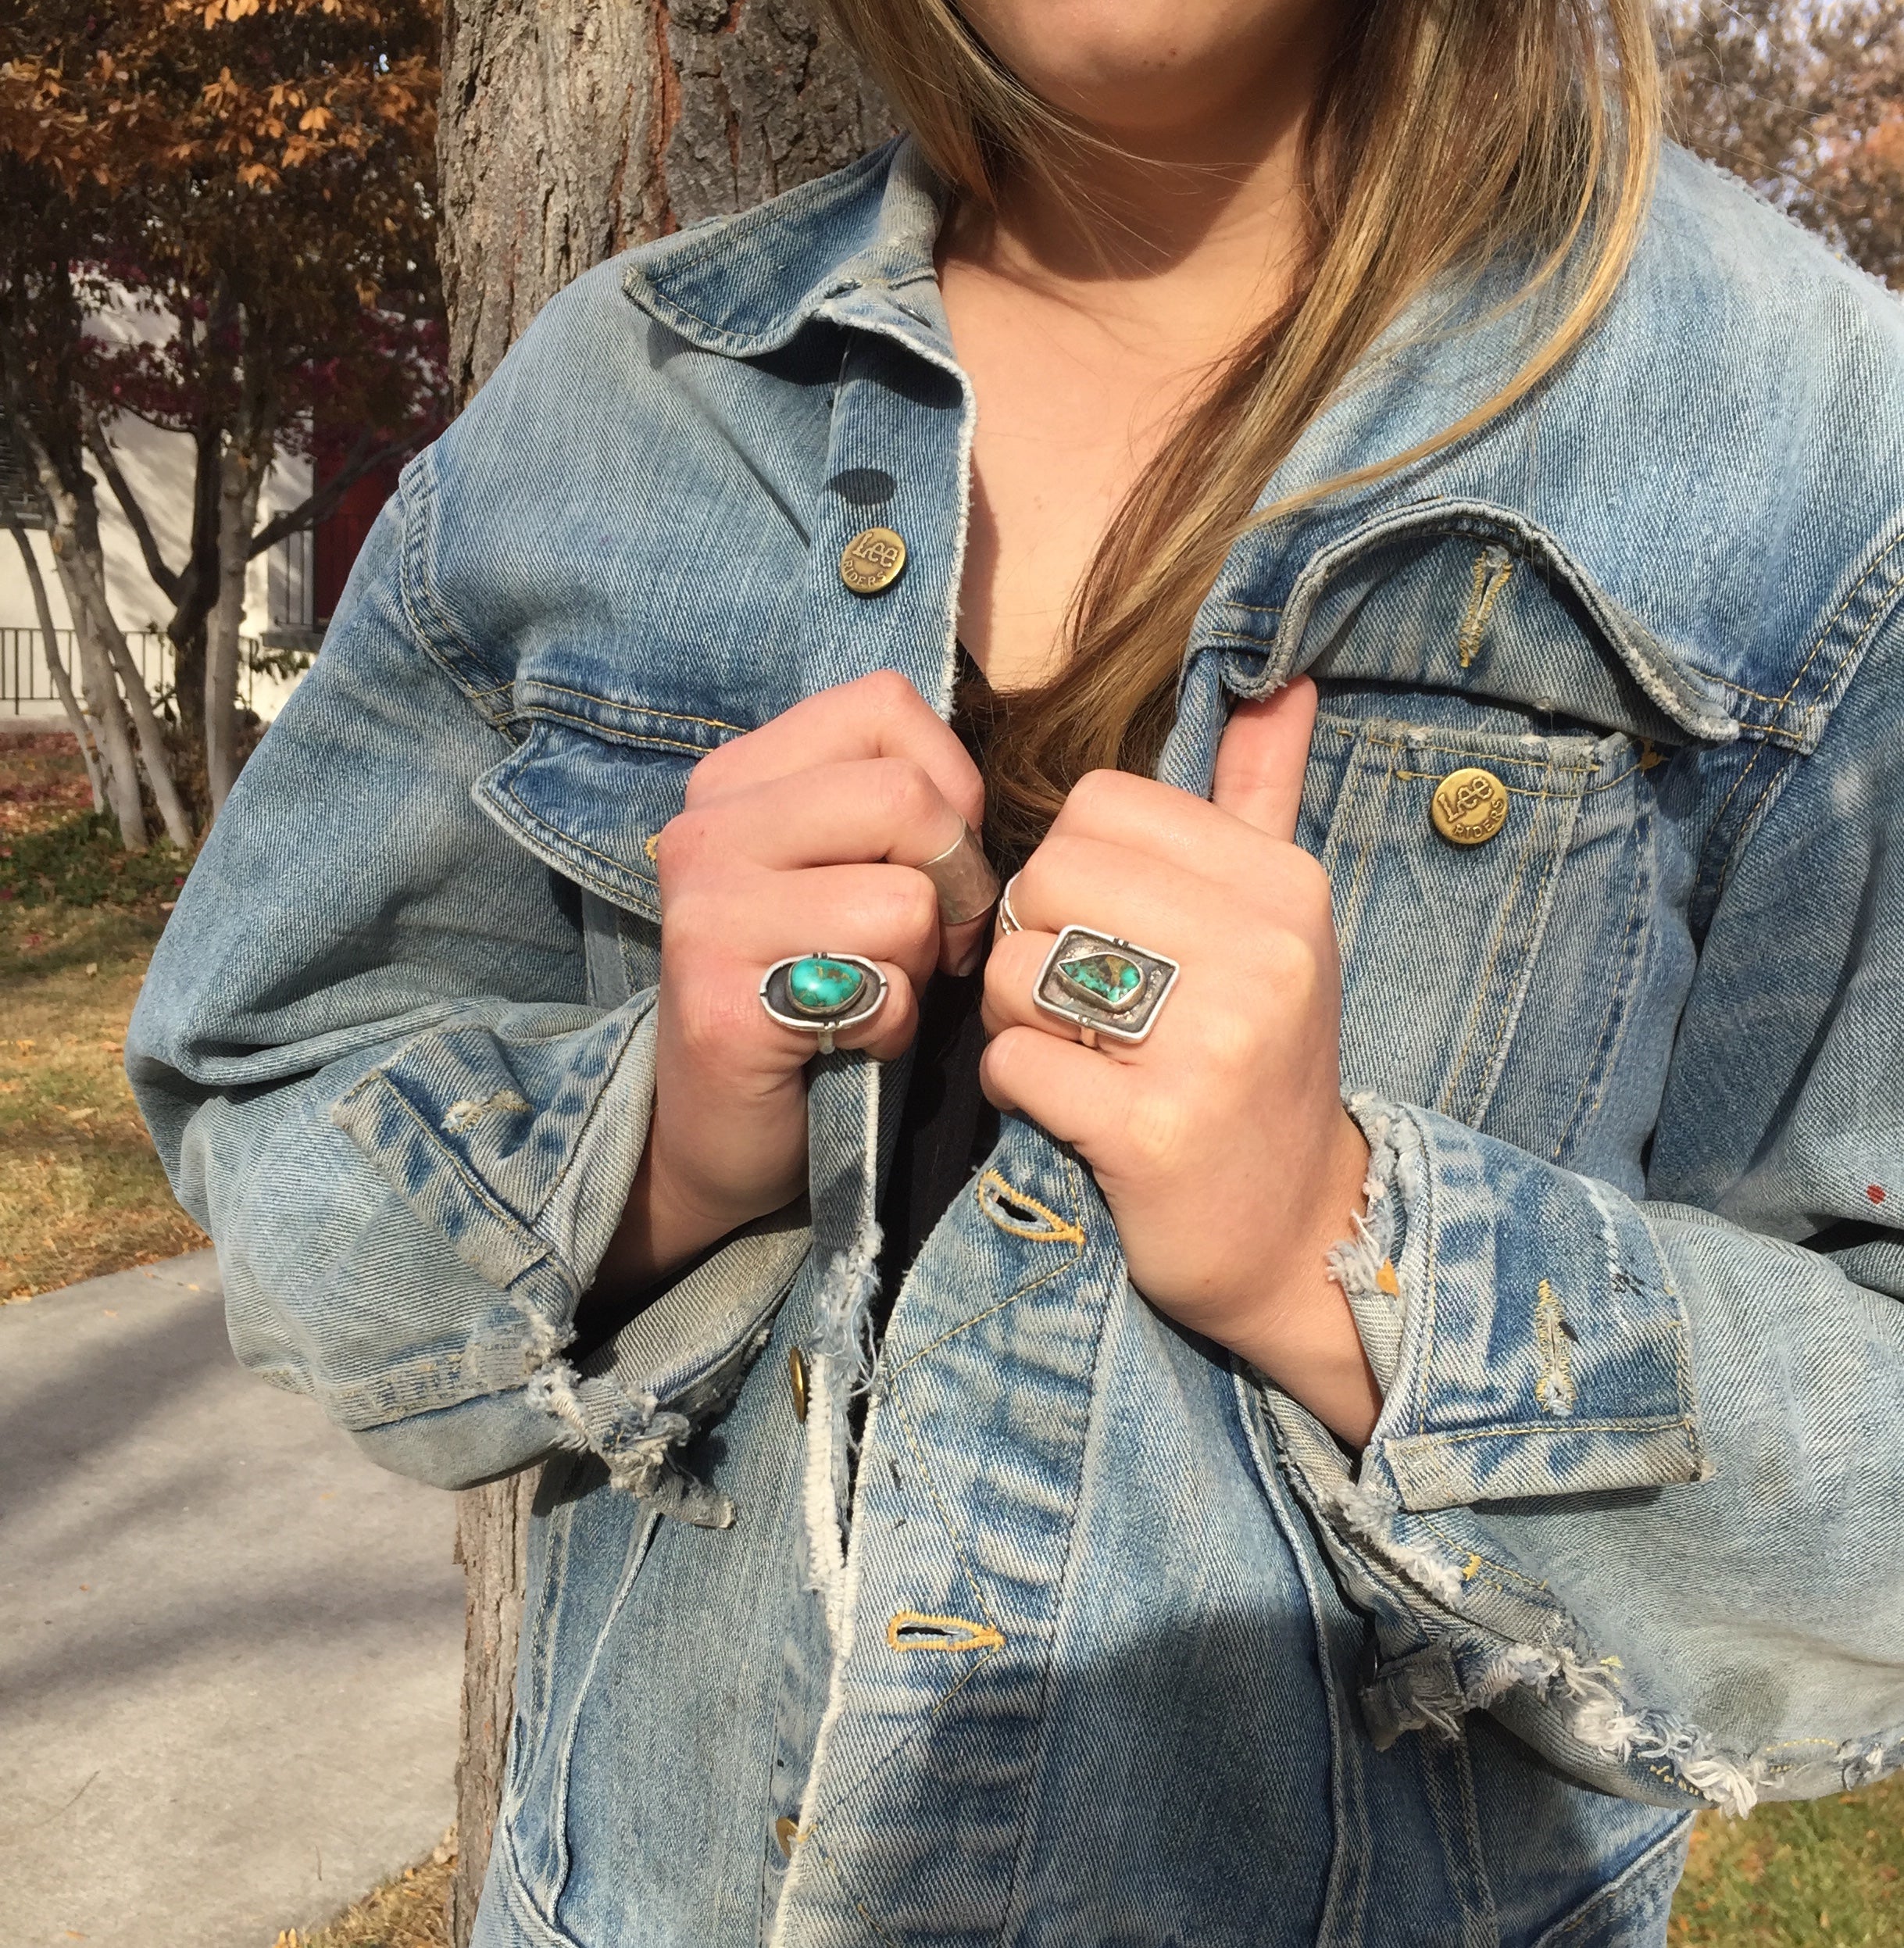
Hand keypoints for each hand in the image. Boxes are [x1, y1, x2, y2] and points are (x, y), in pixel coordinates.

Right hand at [598, 673, 990, 1291]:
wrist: (721, 1133)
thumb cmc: (817, 993)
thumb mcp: (851, 871)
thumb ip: (895, 806)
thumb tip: (979, 790)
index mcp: (737, 779)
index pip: (887, 707)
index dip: (952, 787)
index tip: (935, 864)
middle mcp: (705, 829)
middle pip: (906, 798)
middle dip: (956, 882)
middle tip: (930, 945)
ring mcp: (705, 912)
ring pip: (906, 896)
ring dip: (921, 964)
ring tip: (878, 993)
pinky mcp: (724, 1001)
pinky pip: (880, 986)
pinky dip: (894, 1025)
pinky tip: (847, 1041)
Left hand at [979, 676, 1380, 1444]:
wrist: (1298, 1231)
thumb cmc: (1261, 1061)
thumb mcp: (1280, 921)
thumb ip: (1263, 795)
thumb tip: (1279, 675)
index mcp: (1283, 884)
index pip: (1094, 808)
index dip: (1071, 871)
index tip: (1111, 935)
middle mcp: (1263, 952)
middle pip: (1045, 880)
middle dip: (1031, 944)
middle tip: (1078, 1004)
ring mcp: (1215, 1043)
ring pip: (1015, 968)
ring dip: (1015, 1019)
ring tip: (1077, 1056)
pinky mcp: (1156, 1130)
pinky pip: (1014, 1063)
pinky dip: (1016, 1089)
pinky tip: (1068, 1111)